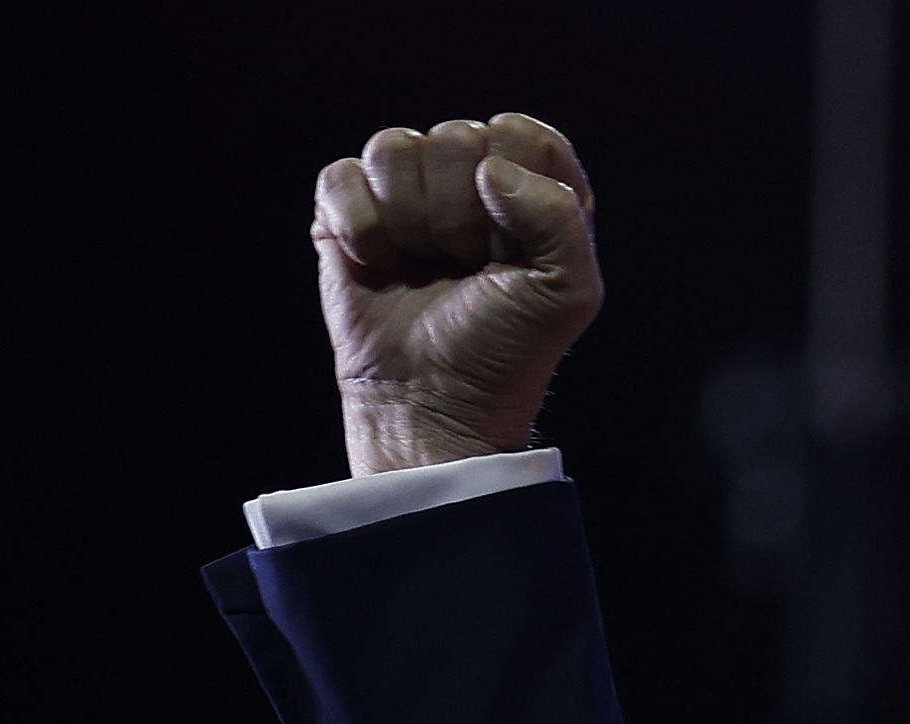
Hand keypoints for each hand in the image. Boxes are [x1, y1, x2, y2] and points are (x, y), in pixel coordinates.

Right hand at [312, 115, 602, 475]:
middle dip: (459, 215)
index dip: (512, 186)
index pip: (521, 133)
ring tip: (424, 269)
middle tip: (465, 268)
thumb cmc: (505, 351)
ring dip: (410, 222)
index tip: (511, 247)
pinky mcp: (349, 211)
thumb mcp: (568, 292)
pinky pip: (342, 176)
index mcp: (533, 191)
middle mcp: (471, 182)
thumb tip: (490, 169)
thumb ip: (560, 216)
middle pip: (455, 137)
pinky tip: (380, 268)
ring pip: (393, 148)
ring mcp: (408, 193)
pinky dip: (360, 229)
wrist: (434, 404)